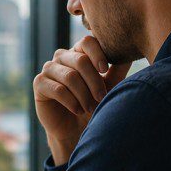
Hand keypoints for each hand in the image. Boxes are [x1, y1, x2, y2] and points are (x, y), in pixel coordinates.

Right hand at [33, 35, 130, 163]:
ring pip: (70, 76)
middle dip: (94, 82)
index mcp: (79, 52)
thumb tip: (130, 51)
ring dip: (84, 95)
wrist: (75, 128)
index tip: (105, 70)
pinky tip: (78, 110)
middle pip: (80, 61)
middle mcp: (62, 57)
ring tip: (91, 108)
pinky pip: (57, 89)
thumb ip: (118, 68)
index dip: (98, 54)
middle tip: (102, 98)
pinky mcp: (39, 83)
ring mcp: (49, 69)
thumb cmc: (94, 103)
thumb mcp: (110, 85)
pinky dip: (71, 101)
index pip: (87, 42)